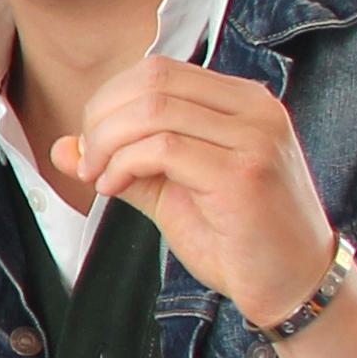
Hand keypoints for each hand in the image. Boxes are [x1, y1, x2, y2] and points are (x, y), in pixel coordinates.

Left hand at [55, 58, 335, 324]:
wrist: (294, 287)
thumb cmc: (238, 240)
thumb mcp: (170, 191)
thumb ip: (121, 162)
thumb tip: (62, 146)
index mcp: (242, 101)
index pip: (158, 70)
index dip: (109, 100)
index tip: (90, 145)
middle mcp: (255, 108)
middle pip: (152, 81)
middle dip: (101, 119)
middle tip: (88, 162)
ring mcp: (255, 137)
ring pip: (153, 111)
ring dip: (107, 144)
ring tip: (100, 179)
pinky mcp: (245, 173)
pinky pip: (163, 148)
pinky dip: (124, 164)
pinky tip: (115, 188)